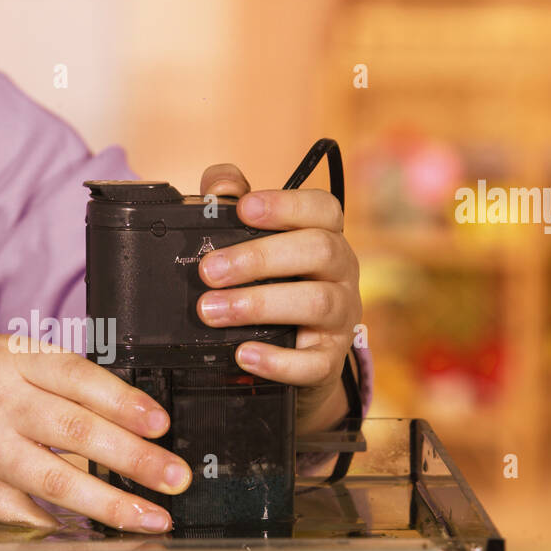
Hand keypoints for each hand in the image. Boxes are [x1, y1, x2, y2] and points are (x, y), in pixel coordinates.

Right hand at [0, 335, 191, 531]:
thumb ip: (51, 380)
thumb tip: (125, 417)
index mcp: (7, 358)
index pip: (77, 377)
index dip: (125, 402)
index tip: (162, 424)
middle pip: (75, 431)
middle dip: (135, 458)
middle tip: (176, 477)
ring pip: (56, 480)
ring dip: (112, 503)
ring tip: (152, 517)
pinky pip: (24, 512)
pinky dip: (61, 524)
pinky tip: (94, 534)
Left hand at [195, 163, 361, 433]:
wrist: (297, 354)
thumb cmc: (272, 283)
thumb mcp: (253, 243)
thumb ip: (231, 207)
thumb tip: (219, 187)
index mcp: (325, 235)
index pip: (323, 208)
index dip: (286, 204)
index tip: (244, 208)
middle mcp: (341, 272)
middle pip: (318, 250)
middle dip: (259, 258)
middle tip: (208, 271)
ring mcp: (342, 317)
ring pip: (316, 303)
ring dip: (259, 305)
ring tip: (211, 310)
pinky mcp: (330, 359)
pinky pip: (314, 362)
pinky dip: (278, 360)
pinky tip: (244, 354)